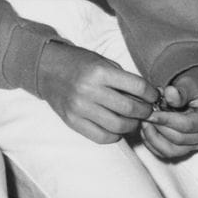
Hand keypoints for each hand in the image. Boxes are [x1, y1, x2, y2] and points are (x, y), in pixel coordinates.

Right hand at [37, 41, 157, 142]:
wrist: (44, 66)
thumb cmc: (77, 62)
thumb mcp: (100, 60)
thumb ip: (123, 78)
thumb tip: (149, 97)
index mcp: (98, 71)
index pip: (137, 87)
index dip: (151, 94)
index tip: (154, 96)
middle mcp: (89, 90)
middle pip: (130, 110)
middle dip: (145, 111)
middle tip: (146, 109)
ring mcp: (79, 107)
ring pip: (119, 127)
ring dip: (131, 125)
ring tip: (131, 118)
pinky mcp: (72, 121)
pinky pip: (103, 137)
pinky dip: (114, 135)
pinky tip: (115, 126)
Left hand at [141, 65, 197, 158]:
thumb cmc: (196, 85)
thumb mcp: (191, 82)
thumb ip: (181, 89)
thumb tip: (169, 94)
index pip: (186, 125)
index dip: (166, 119)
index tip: (149, 112)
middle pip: (178, 139)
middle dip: (157, 126)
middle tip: (143, 112)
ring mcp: (194, 143)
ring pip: (171, 150)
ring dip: (153, 136)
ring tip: (143, 119)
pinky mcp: (183, 146)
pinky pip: (165, 152)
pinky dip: (152, 143)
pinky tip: (145, 127)